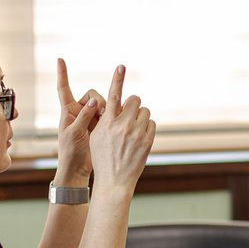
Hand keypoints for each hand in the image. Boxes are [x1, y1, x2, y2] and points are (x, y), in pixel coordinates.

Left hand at [55, 58, 106, 183]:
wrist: (79, 168)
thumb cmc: (70, 152)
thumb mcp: (74, 133)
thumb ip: (84, 116)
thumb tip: (95, 101)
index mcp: (68, 111)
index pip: (64, 89)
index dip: (63, 74)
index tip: (60, 59)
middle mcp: (79, 111)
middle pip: (93, 95)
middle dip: (99, 102)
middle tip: (101, 114)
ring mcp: (91, 118)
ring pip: (104, 104)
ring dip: (107, 110)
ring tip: (105, 122)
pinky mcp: (101, 125)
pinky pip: (110, 114)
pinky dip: (113, 116)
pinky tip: (114, 122)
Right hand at [88, 65, 154, 191]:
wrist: (114, 181)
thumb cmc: (103, 158)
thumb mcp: (97, 136)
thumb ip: (105, 118)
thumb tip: (115, 104)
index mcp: (106, 123)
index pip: (113, 96)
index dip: (117, 79)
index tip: (121, 66)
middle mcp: (122, 126)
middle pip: (135, 100)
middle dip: (133, 104)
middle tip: (129, 114)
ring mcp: (136, 133)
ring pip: (145, 111)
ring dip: (141, 116)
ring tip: (133, 129)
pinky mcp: (147, 141)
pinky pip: (152, 123)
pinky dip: (147, 127)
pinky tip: (140, 138)